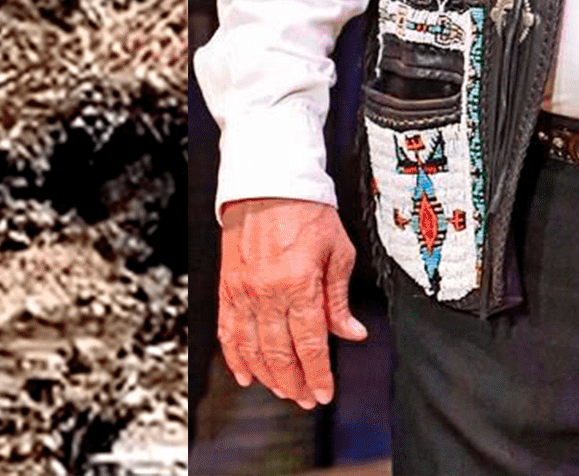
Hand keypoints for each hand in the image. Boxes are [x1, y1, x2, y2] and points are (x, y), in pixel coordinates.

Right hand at [218, 198, 367, 408]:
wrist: (268, 181)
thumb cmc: (306, 210)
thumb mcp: (337, 251)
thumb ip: (339, 298)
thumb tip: (351, 333)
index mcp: (298, 283)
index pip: (309, 344)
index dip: (317, 375)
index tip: (323, 393)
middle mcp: (266, 291)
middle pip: (279, 353)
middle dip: (294, 383)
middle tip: (304, 398)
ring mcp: (242, 290)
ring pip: (252, 348)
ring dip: (267, 376)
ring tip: (281, 391)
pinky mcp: (227, 285)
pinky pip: (227, 330)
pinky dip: (234, 355)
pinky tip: (245, 372)